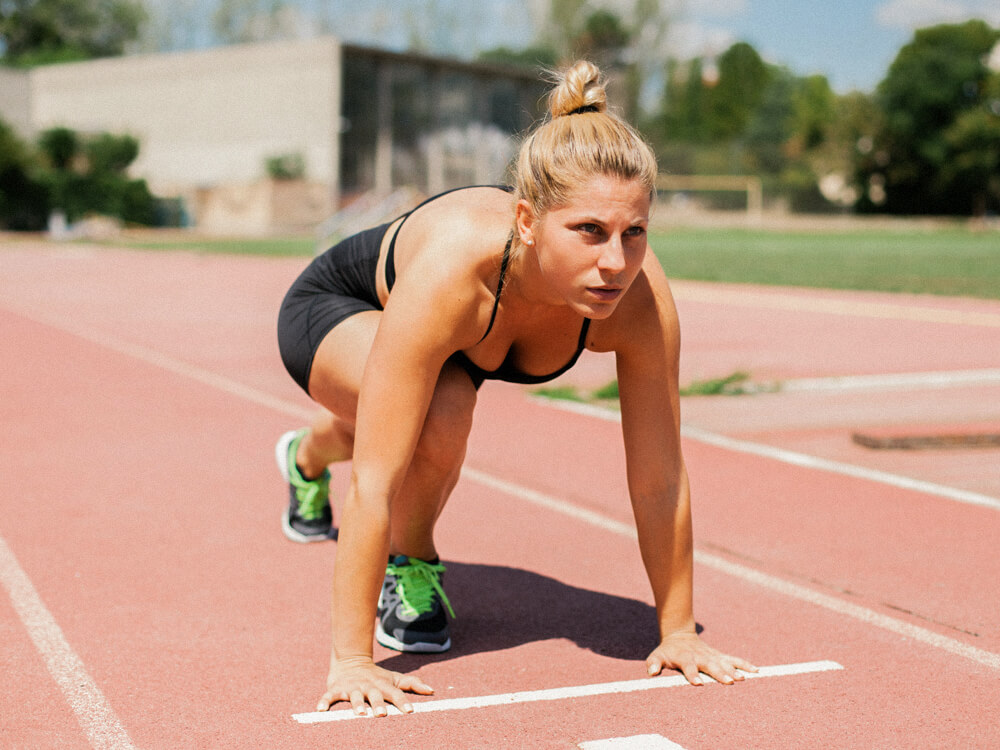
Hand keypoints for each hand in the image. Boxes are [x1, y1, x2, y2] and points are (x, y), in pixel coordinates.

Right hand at [317, 656, 433, 716]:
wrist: (351, 661)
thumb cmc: (377, 676)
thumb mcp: (394, 678)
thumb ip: (412, 684)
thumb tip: (432, 691)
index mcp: (383, 685)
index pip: (395, 693)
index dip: (403, 701)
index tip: (410, 711)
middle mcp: (368, 686)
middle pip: (374, 695)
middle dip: (378, 704)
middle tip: (382, 715)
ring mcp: (352, 687)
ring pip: (354, 697)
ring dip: (356, 705)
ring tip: (359, 714)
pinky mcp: (336, 689)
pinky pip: (329, 696)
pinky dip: (324, 702)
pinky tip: (320, 710)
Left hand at [646, 631, 756, 685]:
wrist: (680, 636)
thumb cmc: (668, 651)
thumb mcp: (657, 655)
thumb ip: (653, 663)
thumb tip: (650, 672)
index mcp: (685, 658)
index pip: (688, 666)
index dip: (692, 674)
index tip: (698, 683)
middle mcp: (701, 656)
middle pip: (710, 665)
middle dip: (719, 673)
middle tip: (728, 682)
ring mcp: (712, 655)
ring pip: (724, 662)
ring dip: (733, 670)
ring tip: (742, 679)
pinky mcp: (720, 656)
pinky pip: (734, 659)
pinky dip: (744, 664)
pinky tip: (756, 671)